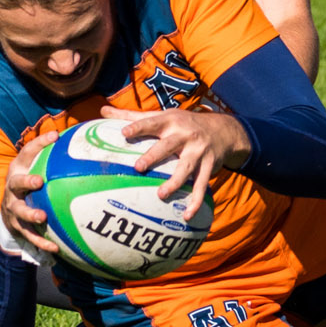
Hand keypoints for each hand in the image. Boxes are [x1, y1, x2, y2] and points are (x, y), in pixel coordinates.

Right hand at [0, 130, 62, 256]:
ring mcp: (13, 207)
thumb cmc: (30, 183)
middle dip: (26, 181)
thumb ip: (53, 156)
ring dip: (30, 214)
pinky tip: (55, 248)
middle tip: (38, 181)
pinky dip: (41, 241)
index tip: (54, 136)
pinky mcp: (17, 226)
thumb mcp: (35, 167)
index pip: (27, 152)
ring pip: (19, 211)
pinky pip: (29, 235)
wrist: (8, 212)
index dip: (39, 143)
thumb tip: (83, 139)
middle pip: (16, 182)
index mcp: (19, 169)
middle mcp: (13, 187)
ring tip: (42, 217)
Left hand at [99, 106, 248, 217]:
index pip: (152, 123)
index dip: (138, 127)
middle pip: (168, 146)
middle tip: (138, 167)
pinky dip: (195, 201)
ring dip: (174, 182)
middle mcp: (185, 135)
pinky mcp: (209, 166)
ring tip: (161, 195)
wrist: (224, 130)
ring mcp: (198, 152)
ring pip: (186, 168)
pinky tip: (187, 215)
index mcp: (170, 121)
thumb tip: (102, 111)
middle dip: (154, 156)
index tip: (124, 133)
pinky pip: (201, 186)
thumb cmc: (183, 123)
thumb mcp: (162, 115)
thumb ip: (132, 116)